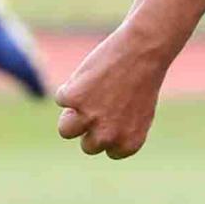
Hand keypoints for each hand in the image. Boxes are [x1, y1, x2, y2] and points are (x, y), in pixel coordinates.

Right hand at [54, 24, 169, 158]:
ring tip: (88, 96)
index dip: (109, 133)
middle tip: (101, 105)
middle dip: (90, 128)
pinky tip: (90, 76)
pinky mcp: (73, 99)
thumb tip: (93, 136)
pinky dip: (71, 87)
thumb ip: (119, 130)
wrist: (142, 51)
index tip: (117, 116)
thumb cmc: (143, 79)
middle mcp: (109, 135)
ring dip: (72, 115)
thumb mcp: (139, 113)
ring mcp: (89, 118)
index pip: (109, 152)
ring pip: (66, 130)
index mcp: (130, 142)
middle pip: (88, 146)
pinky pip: (62, 98)